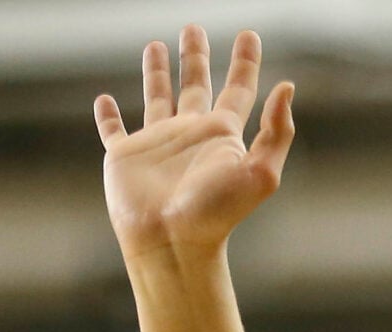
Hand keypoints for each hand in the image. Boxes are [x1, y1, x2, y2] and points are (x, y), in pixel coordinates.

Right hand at [93, 25, 295, 262]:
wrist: (173, 243)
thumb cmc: (217, 213)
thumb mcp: (260, 173)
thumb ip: (276, 132)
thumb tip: (287, 87)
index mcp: (223, 136)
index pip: (238, 90)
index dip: (245, 62)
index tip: (250, 34)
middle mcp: (191, 135)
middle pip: (196, 85)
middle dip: (195, 56)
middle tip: (194, 28)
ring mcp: (157, 145)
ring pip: (156, 98)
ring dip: (156, 73)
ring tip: (155, 45)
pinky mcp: (125, 157)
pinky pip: (113, 131)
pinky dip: (107, 117)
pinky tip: (104, 100)